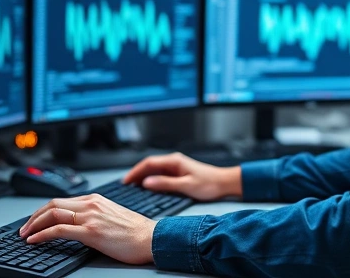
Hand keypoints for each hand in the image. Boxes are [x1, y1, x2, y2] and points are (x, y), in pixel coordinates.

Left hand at [18, 194, 157, 264]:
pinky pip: (58, 229)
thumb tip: (79, 225)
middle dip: (34, 216)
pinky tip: (34, 240)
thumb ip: (94, 216)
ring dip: (33, 224)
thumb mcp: (112, 216)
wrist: (151, 238)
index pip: (62, 201)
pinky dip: (42, 234)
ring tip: (25, 234)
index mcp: (95, 199)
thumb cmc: (136, 232)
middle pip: (53, 204)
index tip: (35, 220)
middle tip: (24, 228)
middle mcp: (91, 204)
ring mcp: (90, 216)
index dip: (44, 211)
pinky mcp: (90, 231)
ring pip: (52, 214)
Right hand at [122, 152, 241, 201]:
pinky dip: (152, 180)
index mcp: (174, 161)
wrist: (224, 182)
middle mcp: (173, 161)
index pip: (148, 163)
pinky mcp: (179, 173)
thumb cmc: (209, 183)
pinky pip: (161, 174)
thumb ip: (165, 184)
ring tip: (133, 187)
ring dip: (143, 177)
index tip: (126, 181)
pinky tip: (148, 187)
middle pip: (149, 165)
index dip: (135, 172)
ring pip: (154, 170)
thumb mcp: (186, 186)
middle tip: (125, 185)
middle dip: (136, 174)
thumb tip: (146, 183)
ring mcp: (176, 167)